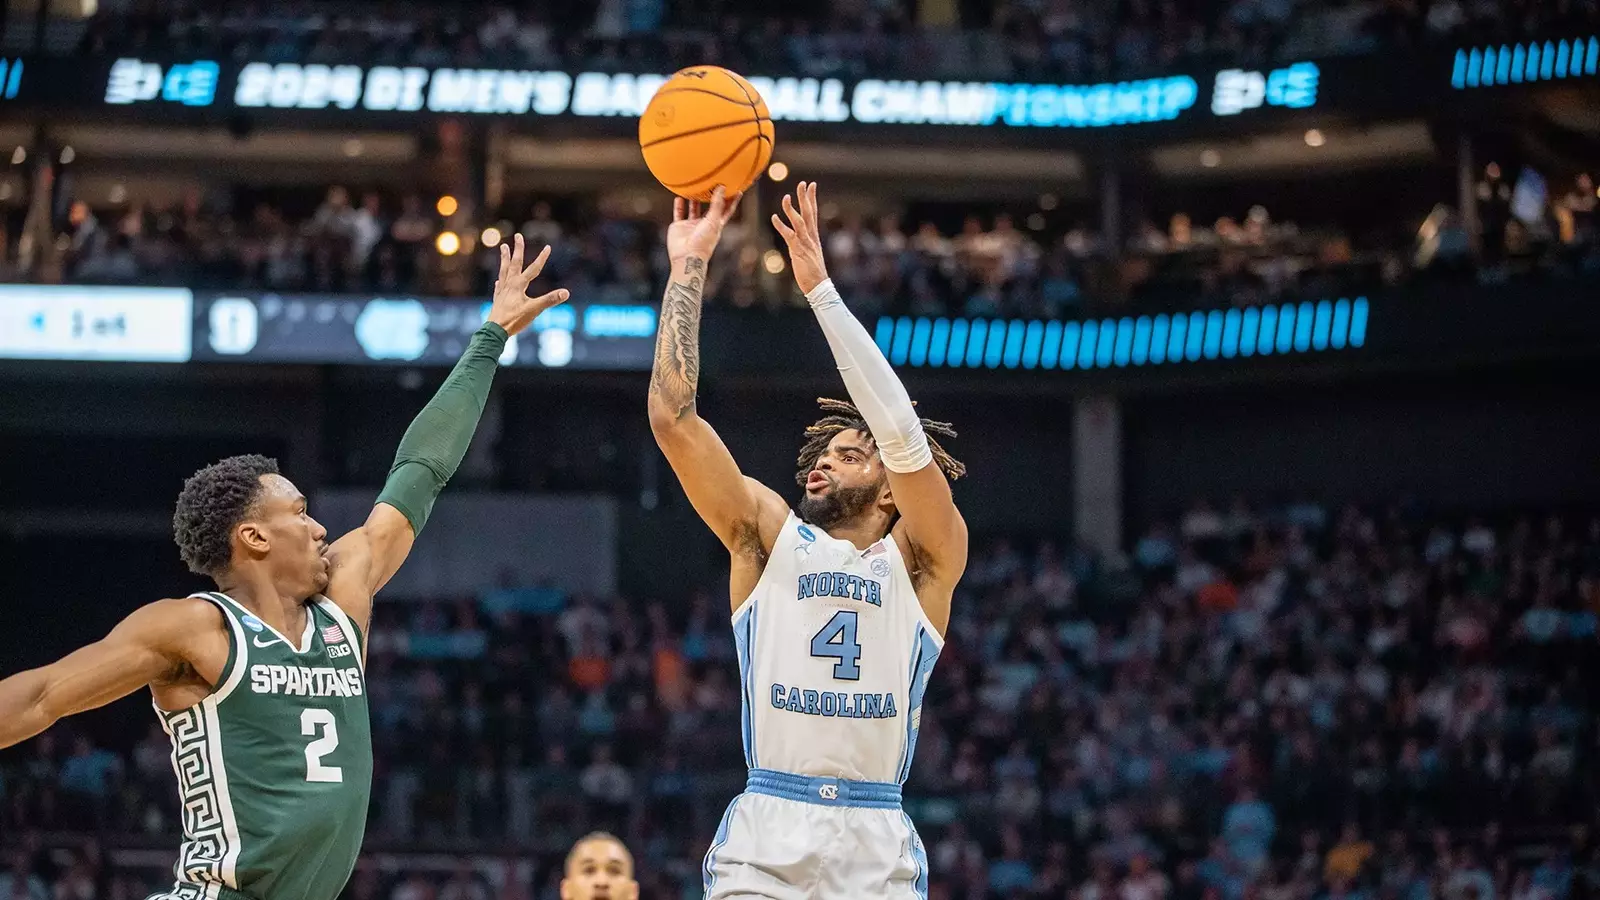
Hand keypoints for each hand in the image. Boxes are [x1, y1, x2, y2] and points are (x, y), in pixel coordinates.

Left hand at [487, 234, 568, 335]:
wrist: (495, 330)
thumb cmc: (514, 319)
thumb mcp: (534, 309)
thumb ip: (550, 300)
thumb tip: (566, 292)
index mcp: (519, 285)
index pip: (533, 269)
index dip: (542, 258)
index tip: (548, 247)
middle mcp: (510, 285)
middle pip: (514, 263)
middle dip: (518, 249)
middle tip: (518, 236)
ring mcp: (503, 291)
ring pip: (504, 270)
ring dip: (505, 259)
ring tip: (503, 247)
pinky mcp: (498, 300)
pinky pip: (499, 286)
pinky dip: (500, 281)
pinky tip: (499, 281)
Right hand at [667, 187, 741, 265]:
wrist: (686, 256)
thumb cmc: (703, 242)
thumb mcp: (713, 221)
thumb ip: (717, 204)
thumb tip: (722, 187)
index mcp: (716, 224)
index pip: (726, 210)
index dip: (732, 200)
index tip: (737, 189)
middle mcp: (705, 224)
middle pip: (710, 208)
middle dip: (712, 196)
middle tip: (714, 182)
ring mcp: (692, 226)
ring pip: (694, 209)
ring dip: (694, 199)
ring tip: (694, 186)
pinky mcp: (679, 227)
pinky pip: (679, 213)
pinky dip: (679, 205)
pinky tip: (679, 196)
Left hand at [770, 180, 829, 295]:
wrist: (818, 285)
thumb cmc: (812, 272)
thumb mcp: (808, 254)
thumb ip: (803, 244)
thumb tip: (796, 239)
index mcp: (813, 236)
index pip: (813, 213)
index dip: (811, 198)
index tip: (811, 185)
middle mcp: (811, 237)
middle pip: (809, 213)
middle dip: (805, 197)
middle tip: (803, 183)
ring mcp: (805, 243)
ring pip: (800, 222)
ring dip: (792, 209)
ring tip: (786, 197)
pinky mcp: (798, 251)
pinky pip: (789, 235)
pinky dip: (781, 226)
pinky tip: (774, 217)